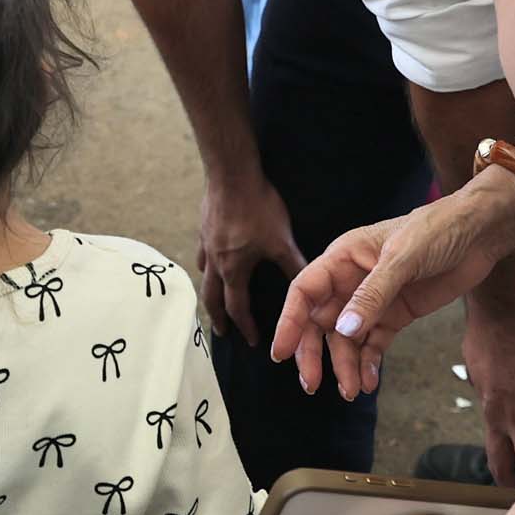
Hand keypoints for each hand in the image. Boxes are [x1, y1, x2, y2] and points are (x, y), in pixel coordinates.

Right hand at [197, 167, 309, 349]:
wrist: (231, 174)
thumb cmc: (257, 207)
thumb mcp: (281, 240)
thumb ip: (294, 265)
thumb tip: (312, 288)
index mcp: (233, 270)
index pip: (237, 307)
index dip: (245, 326)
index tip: (252, 341)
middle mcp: (215, 261)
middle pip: (211, 298)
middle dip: (218, 318)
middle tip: (222, 333)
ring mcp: (206, 244)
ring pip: (204, 276)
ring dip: (210, 292)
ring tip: (214, 299)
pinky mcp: (204, 226)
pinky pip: (203, 253)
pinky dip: (207, 265)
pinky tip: (211, 259)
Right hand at [271, 193, 506, 400]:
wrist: (479, 233)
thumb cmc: (437, 230)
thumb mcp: (402, 258)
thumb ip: (373, 295)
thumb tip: (343, 330)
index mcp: (344, 257)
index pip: (305, 291)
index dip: (290, 321)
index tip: (281, 353)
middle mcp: (352, 280)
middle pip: (321, 321)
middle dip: (314, 353)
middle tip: (312, 384)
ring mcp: (374, 300)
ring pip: (347, 338)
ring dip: (345, 364)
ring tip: (351, 391)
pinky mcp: (396, 314)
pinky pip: (374, 343)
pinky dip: (368, 363)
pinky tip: (368, 382)